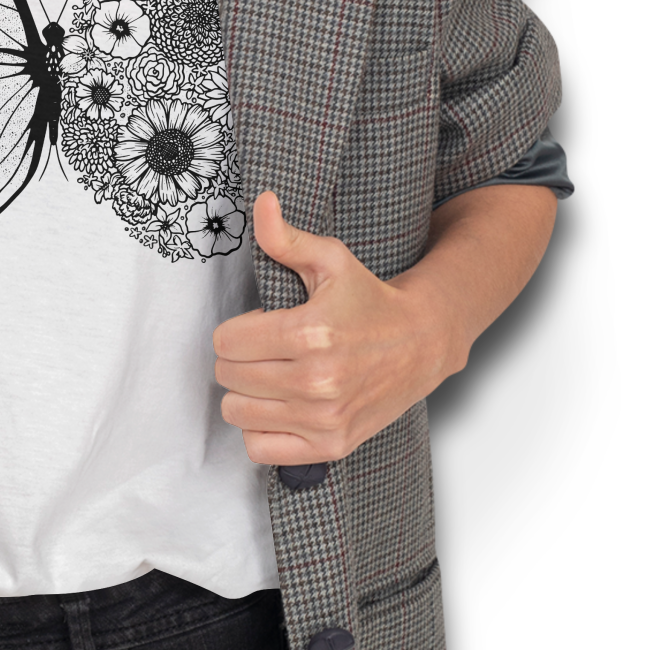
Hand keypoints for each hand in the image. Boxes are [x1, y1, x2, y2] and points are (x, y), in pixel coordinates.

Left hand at [213, 191, 465, 466]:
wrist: (421, 343)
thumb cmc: (369, 300)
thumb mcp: (331, 260)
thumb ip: (286, 238)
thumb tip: (262, 202)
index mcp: (310, 333)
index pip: (227, 341)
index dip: (235, 330)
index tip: (258, 326)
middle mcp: (316, 380)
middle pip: (228, 376)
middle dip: (239, 359)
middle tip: (266, 350)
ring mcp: (324, 417)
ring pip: (237, 412)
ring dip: (246, 393)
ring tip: (272, 376)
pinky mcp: (331, 444)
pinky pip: (260, 447)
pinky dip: (260, 429)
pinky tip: (279, 406)